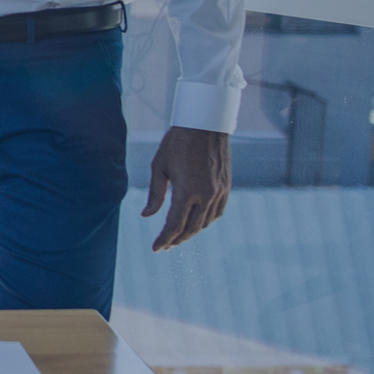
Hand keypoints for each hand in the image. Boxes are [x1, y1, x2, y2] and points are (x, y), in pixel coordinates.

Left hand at [143, 126, 230, 250]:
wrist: (205, 124)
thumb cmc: (177, 142)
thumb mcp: (159, 166)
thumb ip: (155, 194)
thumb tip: (147, 216)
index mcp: (187, 191)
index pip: (174, 225)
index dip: (164, 239)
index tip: (156, 249)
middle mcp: (206, 195)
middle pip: (191, 228)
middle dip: (177, 240)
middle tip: (165, 246)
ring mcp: (219, 192)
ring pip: (205, 222)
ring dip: (191, 232)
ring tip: (178, 235)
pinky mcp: (227, 187)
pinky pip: (217, 212)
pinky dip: (206, 221)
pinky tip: (197, 222)